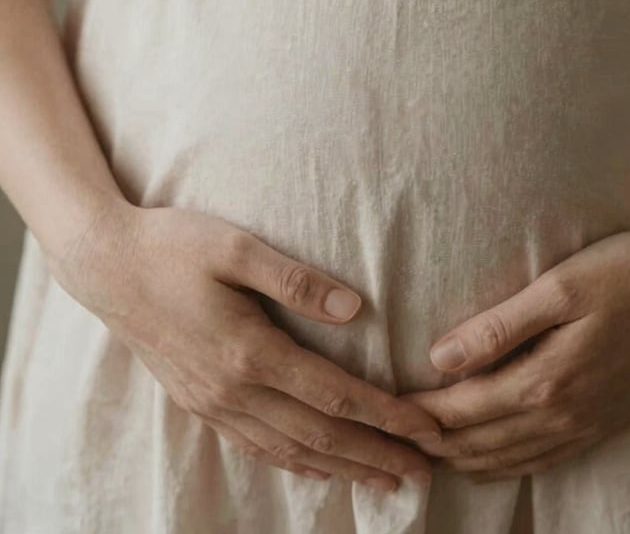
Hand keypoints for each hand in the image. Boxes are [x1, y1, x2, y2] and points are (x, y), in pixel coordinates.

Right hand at [54, 202, 440, 490]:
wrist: (104, 265)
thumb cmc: (173, 246)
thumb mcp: (236, 248)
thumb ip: (297, 281)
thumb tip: (356, 309)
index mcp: (249, 352)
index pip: (335, 396)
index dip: (386, 416)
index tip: (428, 429)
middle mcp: (233, 390)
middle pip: (319, 436)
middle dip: (376, 456)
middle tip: (424, 472)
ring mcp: (212, 402)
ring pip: (289, 450)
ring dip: (342, 468)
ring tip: (384, 480)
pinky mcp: (197, 402)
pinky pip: (255, 446)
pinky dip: (294, 464)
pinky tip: (316, 467)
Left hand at [398, 228, 629, 482]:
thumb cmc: (624, 272)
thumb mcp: (557, 288)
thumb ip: (498, 327)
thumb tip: (439, 358)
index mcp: (547, 380)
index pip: (464, 410)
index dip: (420, 413)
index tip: (385, 409)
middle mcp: (565, 415)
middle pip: (481, 443)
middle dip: (433, 443)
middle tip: (394, 436)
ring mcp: (588, 425)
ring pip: (511, 459)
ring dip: (465, 459)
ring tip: (428, 453)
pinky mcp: (605, 422)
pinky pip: (545, 460)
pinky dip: (507, 464)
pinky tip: (492, 458)